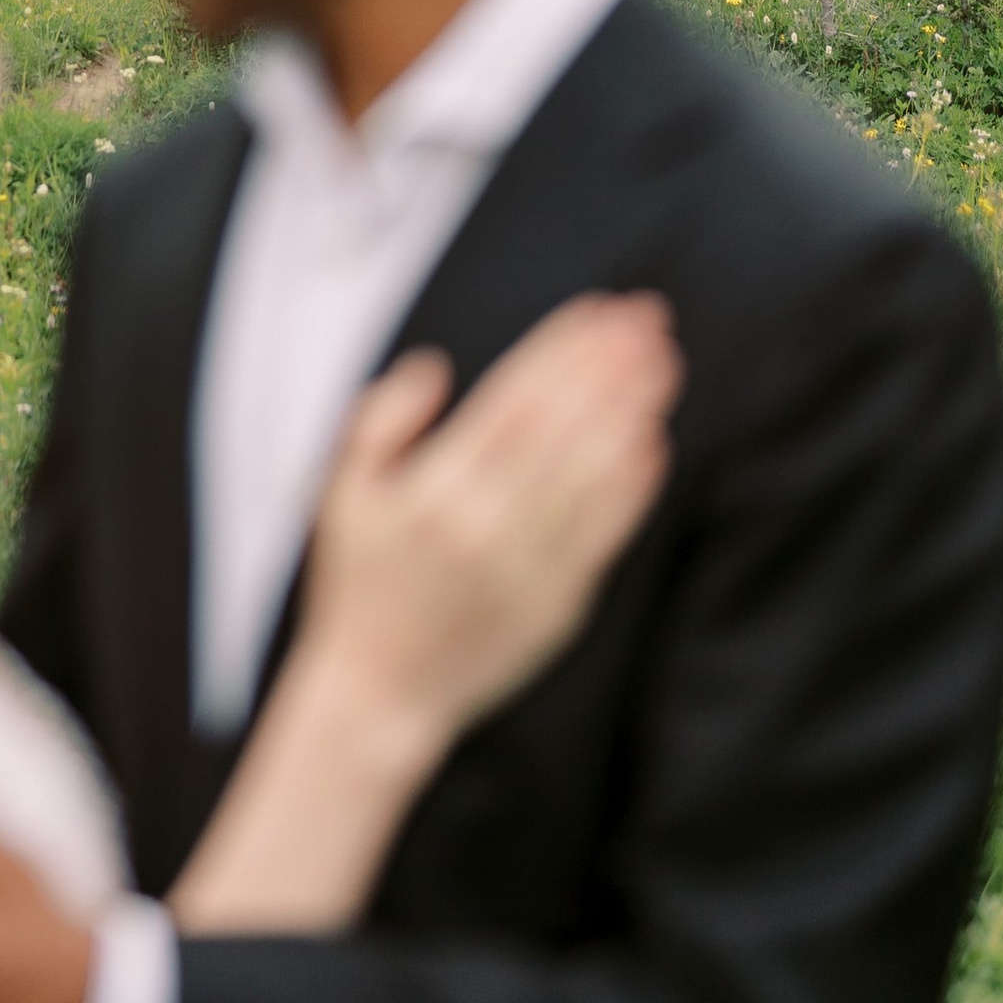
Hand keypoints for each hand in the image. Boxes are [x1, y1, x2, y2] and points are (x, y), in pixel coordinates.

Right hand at [302, 292, 681, 751]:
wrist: (380, 693)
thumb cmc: (358, 586)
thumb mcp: (339, 494)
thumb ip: (380, 422)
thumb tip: (437, 369)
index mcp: (436, 491)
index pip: (516, 400)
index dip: (561, 350)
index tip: (596, 308)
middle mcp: (489, 527)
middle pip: (566, 428)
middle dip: (610, 365)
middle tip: (648, 318)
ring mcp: (530, 569)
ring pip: (596, 475)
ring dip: (634, 411)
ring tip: (663, 362)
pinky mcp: (560, 605)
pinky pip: (606, 534)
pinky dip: (633, 486)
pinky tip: (652, 441)